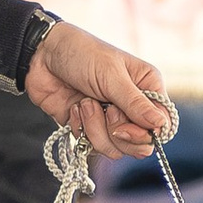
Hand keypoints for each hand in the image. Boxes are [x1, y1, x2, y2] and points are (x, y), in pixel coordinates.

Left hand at [25, 19, 171, 156]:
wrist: (41, 55)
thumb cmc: (82, 53)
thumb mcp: (111, 76)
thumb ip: (136, 104)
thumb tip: (161, 126)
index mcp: (146, 88)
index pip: (161, 125)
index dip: (145, 134)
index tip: (124, 128)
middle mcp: (131, 106)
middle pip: (139, 144)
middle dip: (117, 132)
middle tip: (106, 110)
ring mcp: (109, 119)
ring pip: (114, 148)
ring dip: (96, 128)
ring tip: (85, 103)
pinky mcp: (88, 127)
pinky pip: (92, 145)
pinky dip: (81, 129)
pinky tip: (75, 108)